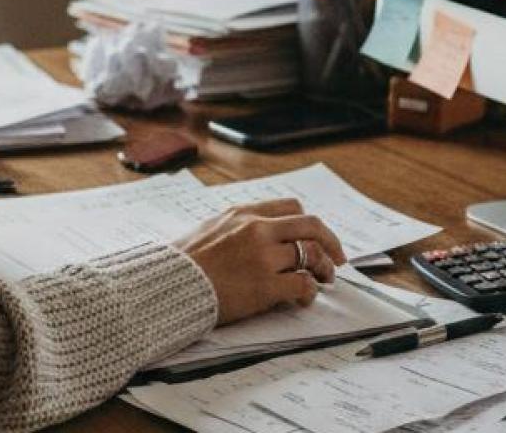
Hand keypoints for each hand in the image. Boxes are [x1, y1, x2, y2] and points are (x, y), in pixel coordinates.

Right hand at [172, 197, 346, 325]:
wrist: (168, 285)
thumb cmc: (184, 262)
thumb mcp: (210, 229)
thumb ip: (237, 227)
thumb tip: (262, 236)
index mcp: (243, 213)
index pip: (291, 207)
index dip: (309, 224)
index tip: (315, 238)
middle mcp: (256, 230)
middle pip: (311, 226)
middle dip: (330, 243)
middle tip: (337, 260)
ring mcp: (262, 257)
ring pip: (311, 255)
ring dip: (323, 269)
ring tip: (322, 281)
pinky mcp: (264, 286)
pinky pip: (303, 284)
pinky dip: (309, 292)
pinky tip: (303, 298)